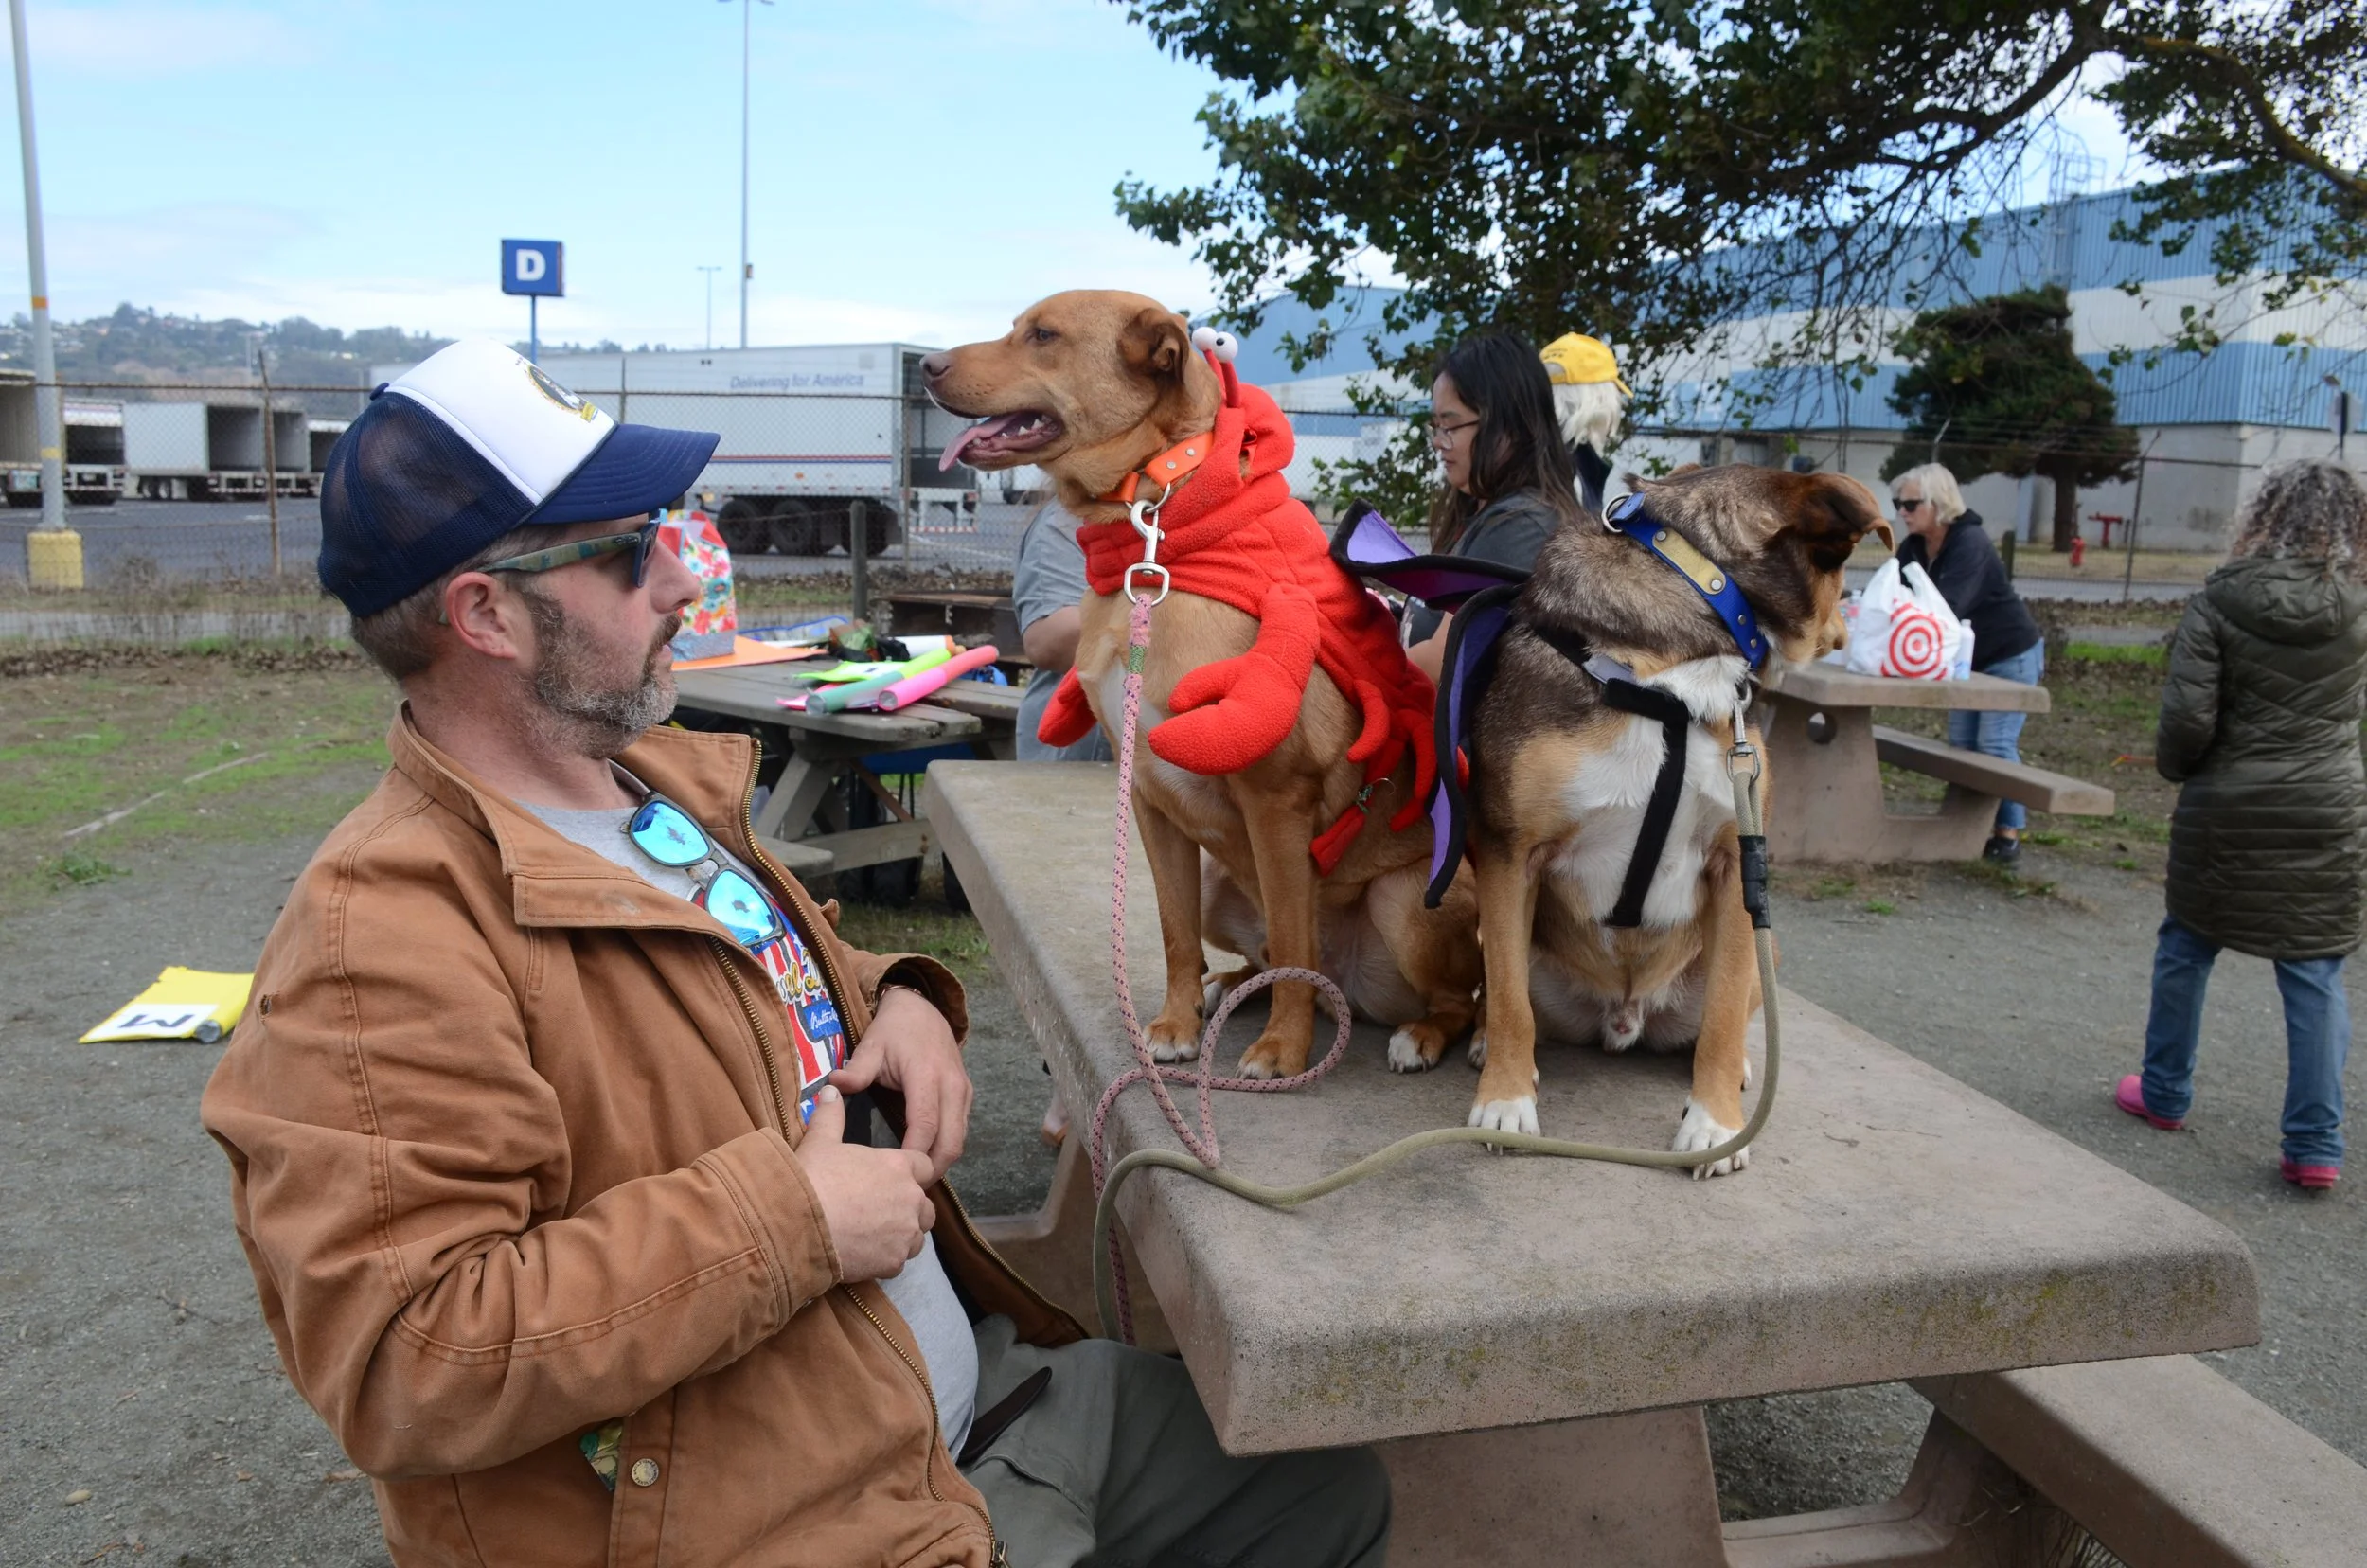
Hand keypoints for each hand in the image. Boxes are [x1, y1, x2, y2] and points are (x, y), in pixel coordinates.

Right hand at [797, 1086, 935, 1282]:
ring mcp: (905, 1233)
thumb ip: (830, 1116)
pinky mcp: (895, 1262)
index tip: (892, 1179)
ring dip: (902, 1234)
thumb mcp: (819, 1142)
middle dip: (910, 1207)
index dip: (909, 1172)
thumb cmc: (812, 1179)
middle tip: (882, 1209)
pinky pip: (900, 1261)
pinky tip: (866, 1254)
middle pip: (926, 1205)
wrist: (797, 1227)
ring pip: (917, 1235)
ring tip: (875, 1234)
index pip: (923, 1165)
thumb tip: (829, 1091)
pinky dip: (888, 1258)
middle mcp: (911, 1198)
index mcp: (899, 1166)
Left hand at [830, 987, 970, 1181]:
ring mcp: (964, 1092)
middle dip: (931, 1169)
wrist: (922, 1009)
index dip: (912, 1155)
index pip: (925, 1126)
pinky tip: (924, 1160)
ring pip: (959, 1140)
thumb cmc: (893, 1029)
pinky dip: (945, 1148)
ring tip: (913, 1180)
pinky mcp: (966, 1095)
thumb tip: (834, 1087)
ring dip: (940, 1162)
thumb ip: (856, 1070)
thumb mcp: (871, 1045)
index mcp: (927, 1076)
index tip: (892, 1177)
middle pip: (950, 1142)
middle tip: (905, 1190)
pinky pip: (960, 1130)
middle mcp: (952, 1086)